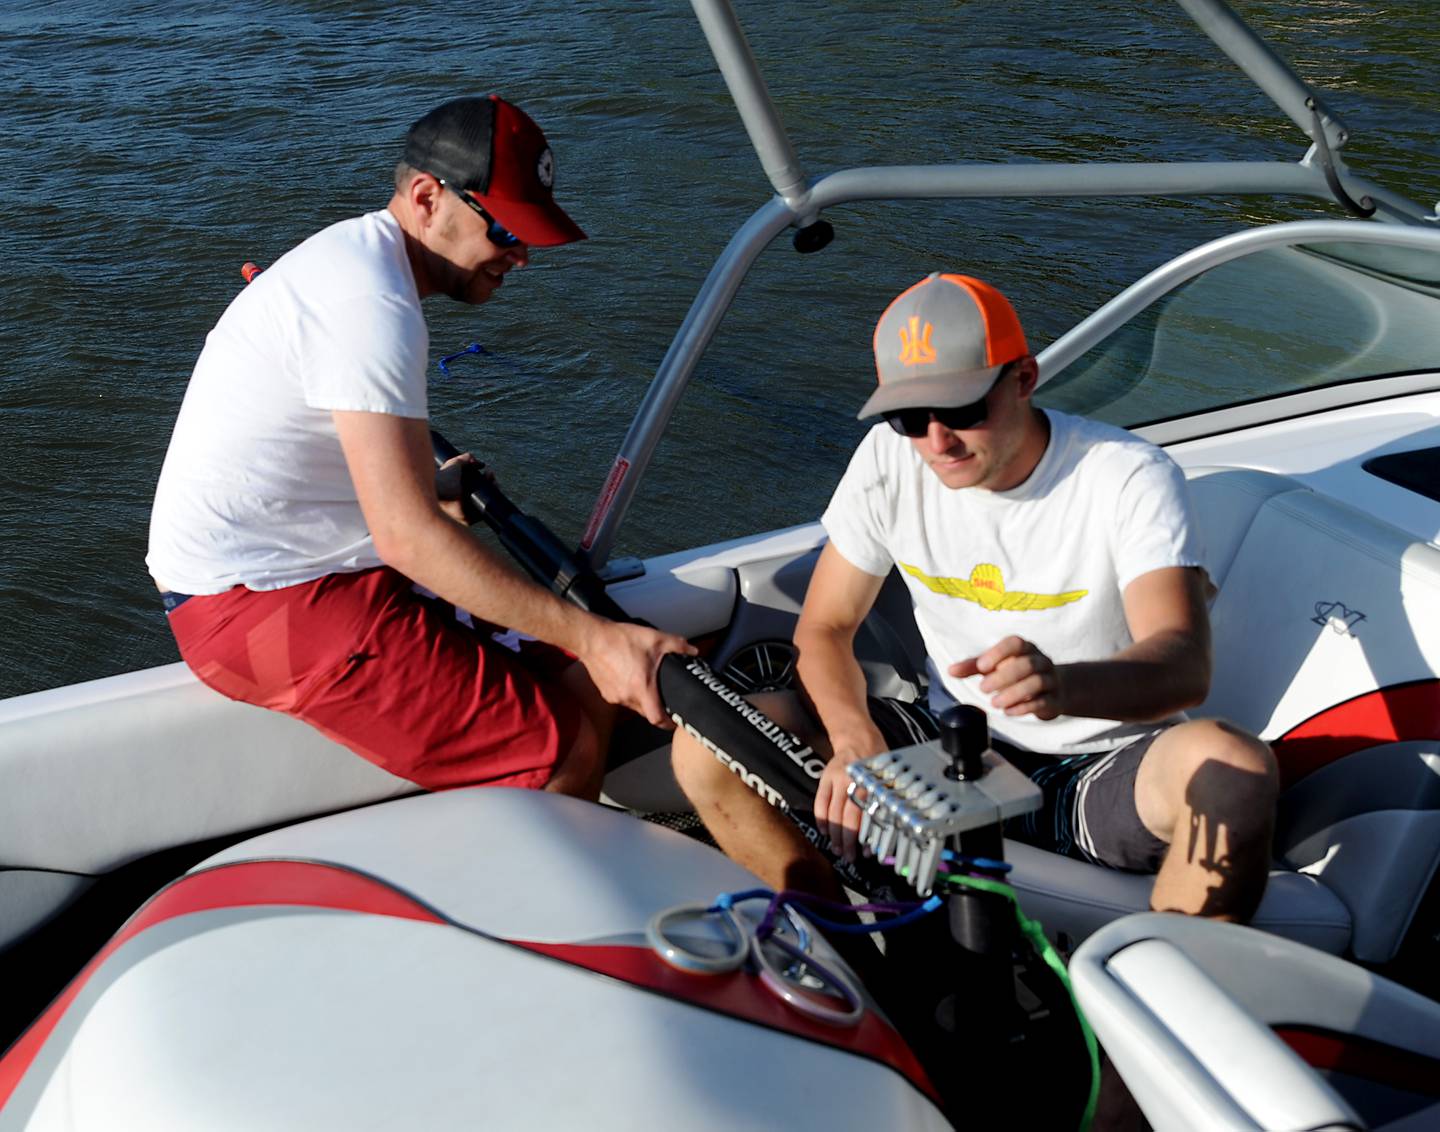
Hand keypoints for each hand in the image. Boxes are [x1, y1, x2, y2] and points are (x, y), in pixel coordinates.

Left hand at [435, 453, 493, 524]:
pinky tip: (492, 492)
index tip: (487, 470)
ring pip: (485, 501)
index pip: (476, 483)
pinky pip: (483, 513)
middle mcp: (463, 499)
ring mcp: (467, 509)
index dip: (484, 476)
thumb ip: (463, 459)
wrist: (439, 492)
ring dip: (493, 491)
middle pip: (483, 491)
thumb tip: (474, 459)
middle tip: (491, 475)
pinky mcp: (469, 519)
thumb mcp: (453, 463)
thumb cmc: (443, 478)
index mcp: (459, 488)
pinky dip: (490, 503)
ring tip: (493, 482)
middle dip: (490, 482)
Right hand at [579, 621, 695, 727]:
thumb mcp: (655, 638)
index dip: (668, 723)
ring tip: (646, 683)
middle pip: (647, 713)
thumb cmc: (620, 640)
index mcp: (642, 688)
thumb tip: (693, 651)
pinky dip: (629, 693)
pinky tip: (630, 678)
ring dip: (642, 699)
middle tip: (664, 696)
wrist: (592, 639)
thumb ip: (677, 645)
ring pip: (634, 706)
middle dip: (657, 708)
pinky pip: (622, 699)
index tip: (675, 721)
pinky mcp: (605, 693)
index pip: (657, 719)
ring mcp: (615, 697)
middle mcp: (627, 697)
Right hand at [813, 725, 888, 861]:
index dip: (868, 837)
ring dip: (834, 835)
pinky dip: (821, 819)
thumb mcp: (886, 777)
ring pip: (833, 813)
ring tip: (837, 850)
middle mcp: (853, 782)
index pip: (868, 817)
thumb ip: (884, 802)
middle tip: (849, 858)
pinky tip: (825, 832)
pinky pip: (820, 802)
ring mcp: (836, 779)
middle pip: (848, 818)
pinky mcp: (825, 777)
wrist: (857, 736)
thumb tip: (885, 833)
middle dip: (848, 841)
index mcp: (871, 784)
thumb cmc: (877, 761)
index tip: (869, 853)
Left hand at [950, 636, 1066, 718]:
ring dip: (1013, 693)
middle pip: (1026, 664)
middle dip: (1003, 677)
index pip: (1015, 643)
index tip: (981, 667)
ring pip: (1036, 682)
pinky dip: (1024, 707)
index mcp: (1025, 648)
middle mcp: (1041, 661)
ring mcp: (1050, 679)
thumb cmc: (1017, 674)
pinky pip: (1043, 701)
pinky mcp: (1055, 699)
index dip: (998, 653)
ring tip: (994, 703)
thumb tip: (950, 670)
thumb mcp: (995, 667)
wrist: (1054, 689)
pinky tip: (1008, 711)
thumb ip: (973, 667)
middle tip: (983, 688)